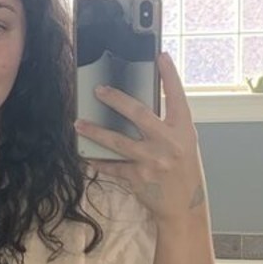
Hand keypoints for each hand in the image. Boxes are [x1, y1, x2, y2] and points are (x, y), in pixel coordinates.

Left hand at [75, 52, 207, 223]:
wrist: (184, 207)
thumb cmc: (184, 171)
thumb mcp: (184, 144)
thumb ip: (167, 125)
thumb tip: (138, 105)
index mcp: (184, 131)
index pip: (178, 97)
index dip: (170, 75)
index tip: (160, 56)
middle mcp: (169, 144)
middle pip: (139, 114)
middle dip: (116, 99)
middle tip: (98, 90)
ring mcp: (151, 162)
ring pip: (117, 141)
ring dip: (94, 131)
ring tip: (78, 123)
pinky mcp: (136, 178)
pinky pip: (111, 166)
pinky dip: (97, 160)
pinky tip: (84, 155)